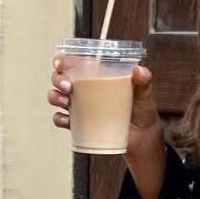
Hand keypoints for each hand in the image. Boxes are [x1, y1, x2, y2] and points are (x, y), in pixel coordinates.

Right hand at [48, 58, 162, 158]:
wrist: (142, 137)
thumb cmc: (141, 111)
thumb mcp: (144, 92)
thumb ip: (144, 80)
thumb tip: (139, 71)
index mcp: (96, 76)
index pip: (73, 63)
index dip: (61, 61)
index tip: (60, 63)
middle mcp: (84, 89)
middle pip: (60, 78)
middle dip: (58, 79)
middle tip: (68, 85)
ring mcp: (80, 106)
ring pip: (56, 97)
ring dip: (55, 97)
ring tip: (67, 101)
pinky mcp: (79, 124)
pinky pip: (61, 120)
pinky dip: (59, 119)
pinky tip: (66, 119)